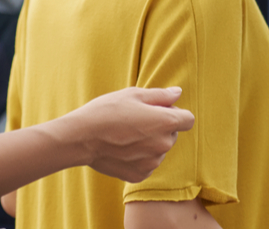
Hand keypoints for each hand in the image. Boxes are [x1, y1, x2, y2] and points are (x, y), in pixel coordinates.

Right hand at [64, 87, 194, 182]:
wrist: (81, 138)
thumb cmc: (106, 111)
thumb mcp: (133, 94)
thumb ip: (160, 95)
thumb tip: (178, 93)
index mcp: (165, 122)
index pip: (188, 119)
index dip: (175, 112)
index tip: (159, 110)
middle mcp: (163, 145)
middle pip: (172, 134)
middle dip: (160, 127)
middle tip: (136, 120)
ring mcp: (152, 162)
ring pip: (159, 150)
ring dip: (150, 143)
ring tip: (126, 135)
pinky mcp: (140, 175)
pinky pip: (147, 163)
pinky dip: (139, 157)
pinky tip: (122, 149)